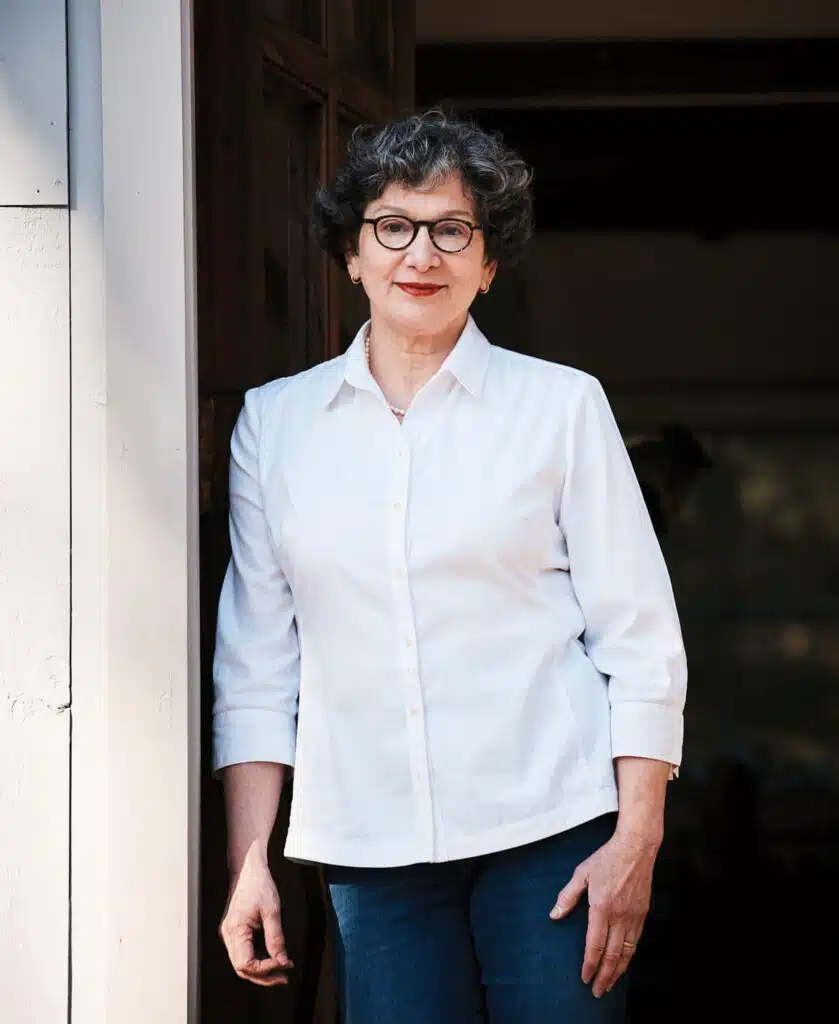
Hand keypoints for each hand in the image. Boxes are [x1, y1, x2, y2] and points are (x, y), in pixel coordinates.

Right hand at [219, 847, 293, 986]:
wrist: (248, 868)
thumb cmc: (259, 884)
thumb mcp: (272, 911)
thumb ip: (276, 938)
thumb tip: (282, 962)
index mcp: (235, 929)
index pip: (247, 964)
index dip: (266, 969)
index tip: (285, 964)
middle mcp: (227, 935)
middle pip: (242, 968)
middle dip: (263, 977)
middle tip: (284, 978)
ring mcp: (228, 933)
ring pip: (240, 963)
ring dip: (260, 971)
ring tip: (280, 972)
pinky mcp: (233, 931)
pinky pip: (242, 953)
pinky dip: (255, 960)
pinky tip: (270, 959)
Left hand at [549, 830, 658, 997]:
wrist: (636, 848)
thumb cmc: (606, 858)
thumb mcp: (582, 873)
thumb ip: (568, 895)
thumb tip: (554, 914)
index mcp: (601, 907)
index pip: (594, 944)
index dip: (589, 964)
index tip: (584, 978)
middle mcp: (619, 915)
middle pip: (612, 954)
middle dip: (604, 976)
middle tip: (598, 992)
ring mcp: (633, 916)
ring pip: (626, 952)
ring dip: (618, 971)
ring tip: (610, 984)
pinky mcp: (643, 914)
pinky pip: (636, 941)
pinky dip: (629, 956)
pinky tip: (624, 962)